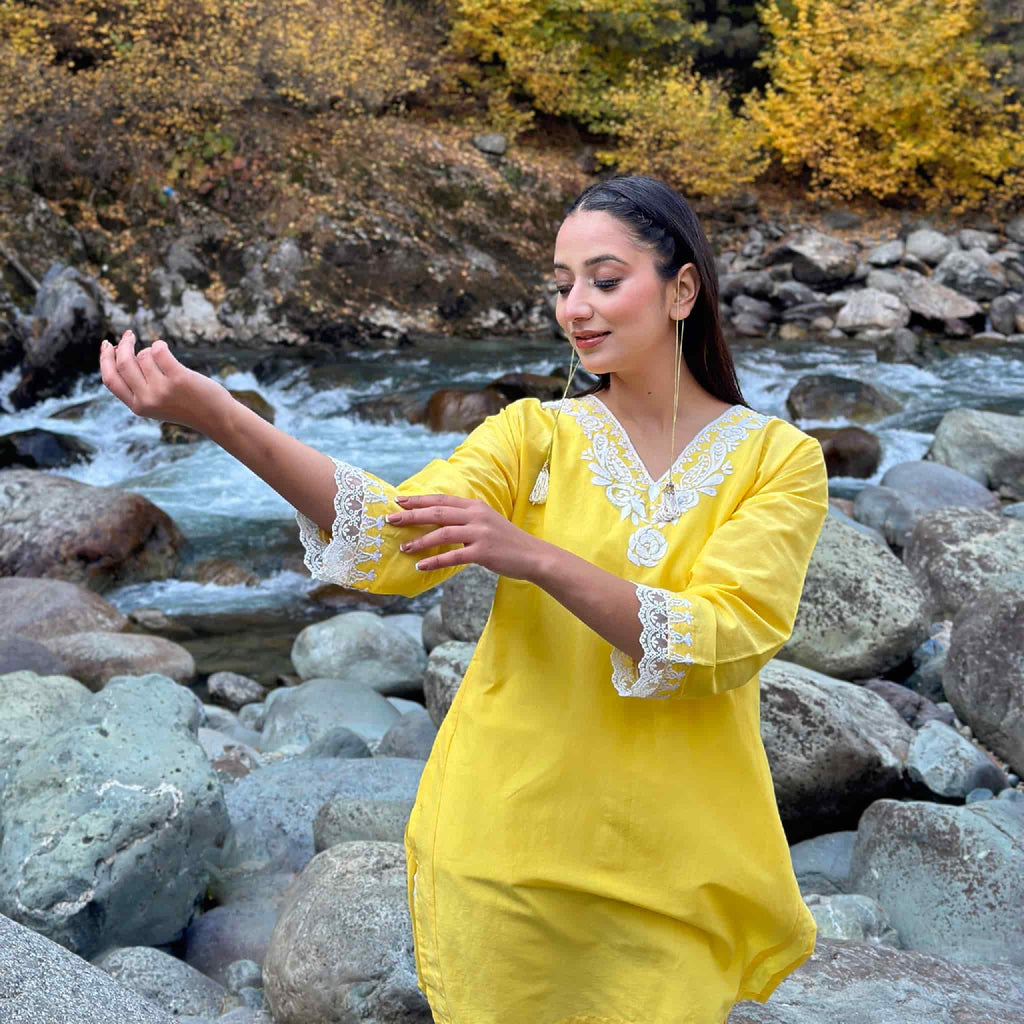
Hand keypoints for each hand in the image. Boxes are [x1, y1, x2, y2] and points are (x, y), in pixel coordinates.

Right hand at [99, 330, 230, 432]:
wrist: (216, 417)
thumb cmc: (186, 405)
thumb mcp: (156, 403)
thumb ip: (139, 386)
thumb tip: (121, 354)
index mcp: (138, 407)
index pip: (110, 380)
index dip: (105, 360)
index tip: (106, 344)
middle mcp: (147, 400)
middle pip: (123, 364)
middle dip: (123, 345)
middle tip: (129, 335)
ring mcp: (162, 389)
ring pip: (144, 356)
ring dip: (151, 351)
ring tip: (164, 359)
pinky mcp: (178, 378)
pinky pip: (158, 351)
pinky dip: (160, 345)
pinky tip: (164, 348)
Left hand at [387, 494, 544, 579]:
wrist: (533, 556)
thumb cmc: (507, 542)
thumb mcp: (487, 522)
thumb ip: (466, 519)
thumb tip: (439, 522)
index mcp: (475, 506)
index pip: (442, 500)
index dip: (419, 500)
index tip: (399, 500)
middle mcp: (477, 516)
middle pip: (438, 512)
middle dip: (412, 515)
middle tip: (391, 519)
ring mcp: (480, 533)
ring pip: (443, 533)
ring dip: (420, 541)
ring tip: (404, 547)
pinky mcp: (483, 552)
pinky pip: (453, 557)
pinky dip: (434, 561)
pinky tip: (420, 566)